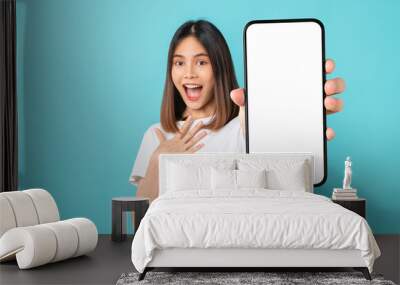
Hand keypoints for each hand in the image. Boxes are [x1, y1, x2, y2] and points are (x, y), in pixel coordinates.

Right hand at [153, 116, 206, 157]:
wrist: (159, 160)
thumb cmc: (161, 152)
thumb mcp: (161, 143)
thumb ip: (160, 135)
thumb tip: (155, 129)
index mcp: (175, 139)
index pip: (182, 129)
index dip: (187, 123)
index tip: (191, 117)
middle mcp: (180, 143)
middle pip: (189, 134)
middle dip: (196, 128)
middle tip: (202, 123)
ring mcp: (183, 149)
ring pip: (192, 142)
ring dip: (199, 137)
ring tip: (205, 132)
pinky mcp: (184, 155)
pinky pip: (192, 151)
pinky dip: (197, 148)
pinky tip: (202, 144)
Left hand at [230, 58, 344, 140]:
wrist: (256, 137)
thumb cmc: (257, 115)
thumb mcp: (250, 104)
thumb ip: (244, 98)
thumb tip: (236, 94)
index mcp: (297, 85)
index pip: (315, 70)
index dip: (325, 64)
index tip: (326, 64)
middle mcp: (310, 97)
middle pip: (331, 86)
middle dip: (334, 83)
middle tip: (327, 85)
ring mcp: (313, 114)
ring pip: (334, 105)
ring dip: (336, 102)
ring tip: (327, 103)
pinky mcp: (313, 131)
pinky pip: (325, 130)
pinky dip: (328, 130)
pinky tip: (326, 131)